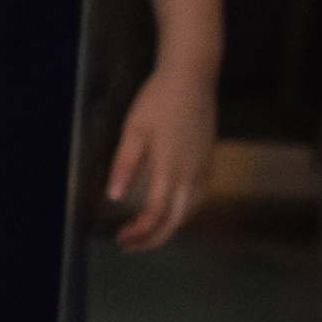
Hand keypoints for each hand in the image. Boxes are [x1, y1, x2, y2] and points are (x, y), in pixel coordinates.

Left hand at [107, 70, 216, 250]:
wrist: (192, 76)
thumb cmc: (158, 99)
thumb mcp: (133, 129)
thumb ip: (124, 165)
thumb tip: (113, 197)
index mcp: (169, 167)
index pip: (155, 214)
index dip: (138, 233)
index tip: (121, 239)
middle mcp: (191, 174)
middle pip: (174, 221)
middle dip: (151, 239)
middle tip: (129, 245)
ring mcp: (203, 169)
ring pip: (189, 213)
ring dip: (167, 229)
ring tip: (145, 235)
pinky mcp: (209, 162)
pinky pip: (198, 199)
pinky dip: (182, 214)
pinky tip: (169, 214)